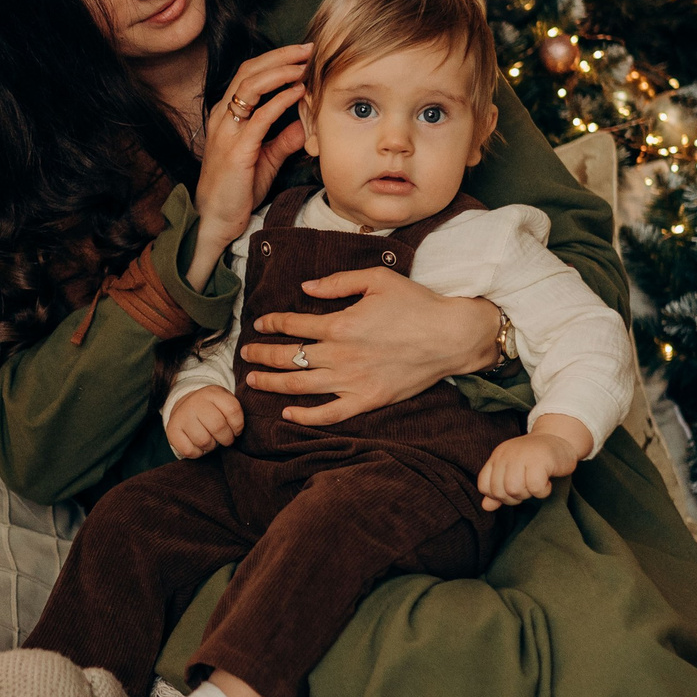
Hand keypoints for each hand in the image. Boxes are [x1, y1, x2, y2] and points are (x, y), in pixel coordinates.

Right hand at [164, 386, 243, 458]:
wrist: (185, 407)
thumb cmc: (212, 409)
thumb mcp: (224, 403)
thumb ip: (235, 413)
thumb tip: (239, 433)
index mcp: (212, 393)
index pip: (233, 410)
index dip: (238, 426)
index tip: (236, 430)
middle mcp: (195, 402)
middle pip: (218, 426)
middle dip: (226, 439)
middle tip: (225, 439)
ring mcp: (182, 415)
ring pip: (204, 441)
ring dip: (211, 446)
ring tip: (210, 439)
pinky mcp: (172, 430)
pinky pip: (190, 451)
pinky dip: (197, 453)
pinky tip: (198, 444)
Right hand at [189, 45, 312, 285]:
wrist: (218, 220)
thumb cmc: (238, 189)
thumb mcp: (266, 158)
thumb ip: (284, 139)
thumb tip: (307, 122)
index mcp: (226, 116)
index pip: (248, 74)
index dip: (274, 60)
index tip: (302, 54)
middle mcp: (222, 117)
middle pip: (248, 71)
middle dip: (280, 56)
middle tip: (309, 48)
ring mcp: (227, 132)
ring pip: (250, 86)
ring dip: (280, 71)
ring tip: (304, 64)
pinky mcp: (237, 150)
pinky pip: (260, 117)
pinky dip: (280, 100)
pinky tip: (298, 92)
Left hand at [242, 274, 500, 426]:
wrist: (451, 337)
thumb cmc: (417, 304)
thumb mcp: (377, 279)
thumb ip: (338, 282)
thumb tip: (306, 288)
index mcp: (340, 324)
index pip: (293, 324)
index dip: (272, 323)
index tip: (260, 323)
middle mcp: (340, 355)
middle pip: (288, 356)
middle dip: (261, 355)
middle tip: (246, 354)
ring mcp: (352, 381)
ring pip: (300, 386)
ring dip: (272, 383)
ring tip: (253, 380)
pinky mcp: (367, 400)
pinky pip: (329, 414)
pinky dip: (305, 416)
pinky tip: (288, 414)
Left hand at [477, 416, 594, 510]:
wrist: (560, 438)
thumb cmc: (536, 458)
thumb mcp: (513, 470)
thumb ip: (498, 487)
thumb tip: (486, 506)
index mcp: (497, 457)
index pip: (484, 486)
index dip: (498, 496)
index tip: (514, 490)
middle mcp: (506, 455)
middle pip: (499, 491)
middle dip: (514, 497)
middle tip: (528, 487)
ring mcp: (522, 456)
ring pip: (514, 490)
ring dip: (528, 494)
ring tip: (537, 483)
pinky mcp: (540, 460)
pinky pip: (535, 488)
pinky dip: (543, 491)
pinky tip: (547, 482)